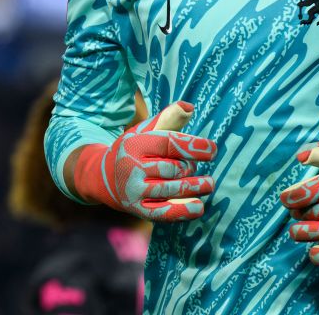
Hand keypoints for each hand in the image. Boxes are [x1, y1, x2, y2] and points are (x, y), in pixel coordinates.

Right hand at [74, 101, 215, 221]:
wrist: (105, 177)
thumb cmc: (135, 149)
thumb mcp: (146, 130)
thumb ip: (169, 118)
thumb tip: (189, 106)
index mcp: (136, 144)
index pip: (170, 143)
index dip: (195, 146)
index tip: (213, 150)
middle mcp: (132, 167)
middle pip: (173, 168)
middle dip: (190, 167)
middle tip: (192, 166)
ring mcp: (134, 191)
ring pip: (172, 189)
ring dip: (195, 187)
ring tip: (209, 184)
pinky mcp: (138, 209)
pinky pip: (164, 212)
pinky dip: (184, 211)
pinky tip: (199, 207)